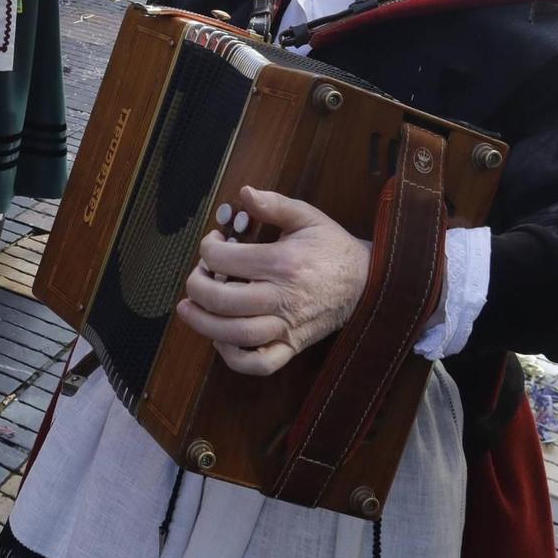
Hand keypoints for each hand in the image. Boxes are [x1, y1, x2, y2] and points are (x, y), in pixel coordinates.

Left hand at [175, 186, 371, 376]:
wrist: (368, 281)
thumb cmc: (332, 247)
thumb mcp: (307, 217)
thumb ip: (274, 204)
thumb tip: (244, 192)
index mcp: (282, 263)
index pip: (224, 259)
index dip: (208, 248)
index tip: (212, 242)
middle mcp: (283, 297)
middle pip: (223, 301)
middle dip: (197, 287)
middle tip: (196, 276)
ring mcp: (288, 326)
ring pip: (237, 335)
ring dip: (203, 324)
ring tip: (189, 309)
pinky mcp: (293, 345)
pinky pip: (260, 364)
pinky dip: (234, 358)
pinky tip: (222, 340)